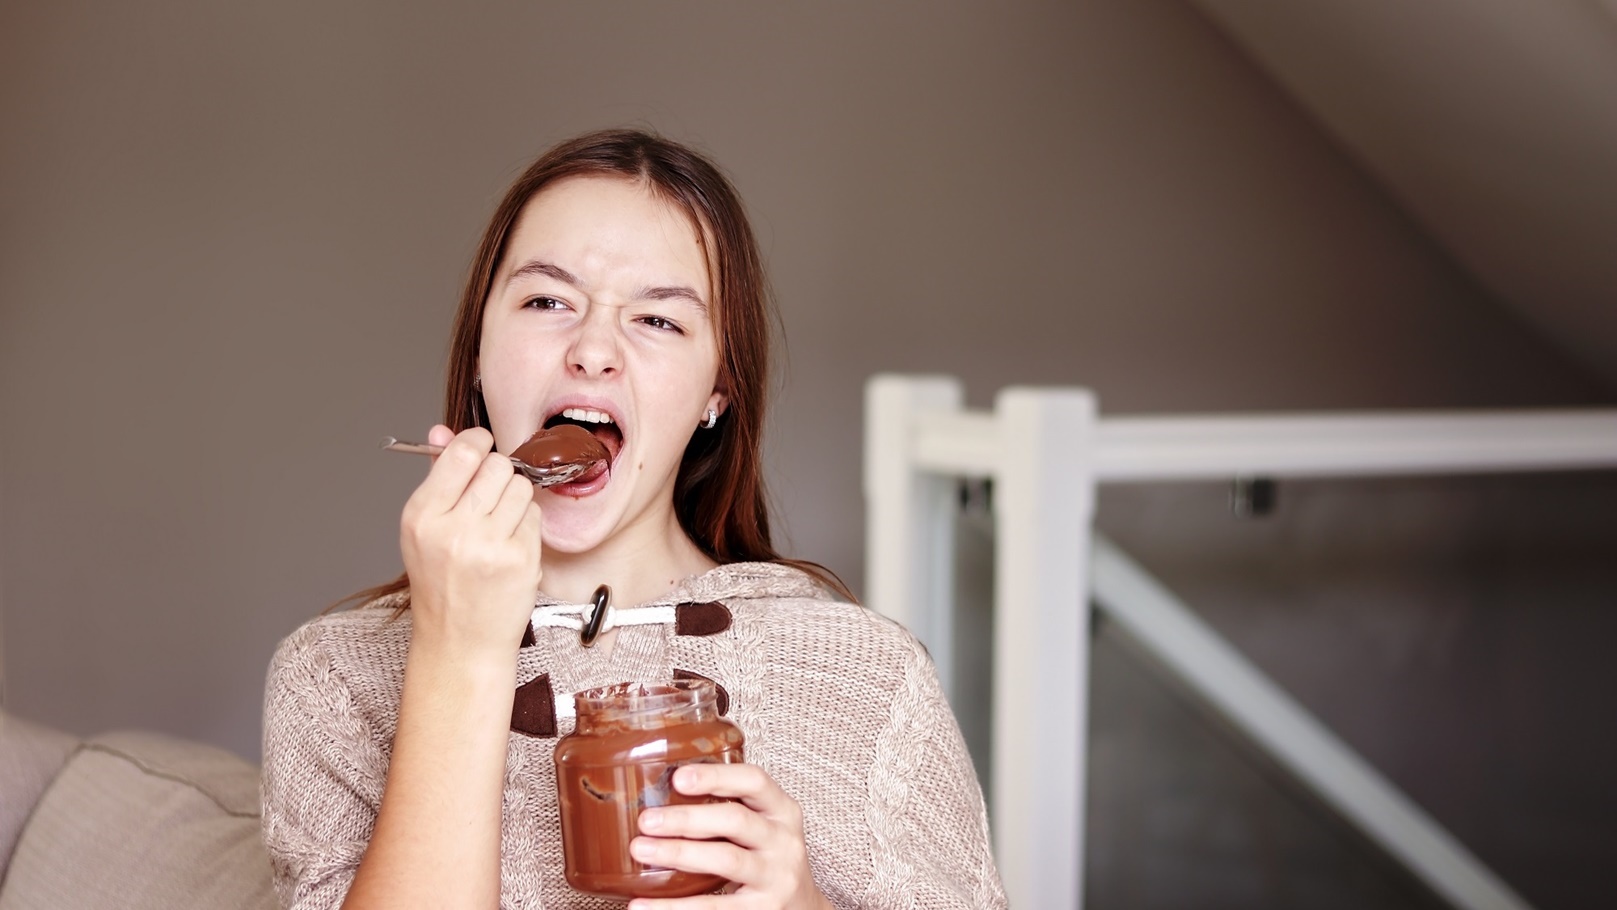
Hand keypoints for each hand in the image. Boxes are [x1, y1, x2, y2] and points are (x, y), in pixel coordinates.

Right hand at [398, 424, 541, 656]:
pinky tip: (511, 547)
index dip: (479, 444)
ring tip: (499, 526)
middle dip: (499, 476)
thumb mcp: (424, 529)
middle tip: (490, 500)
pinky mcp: (520, 560)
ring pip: (521, 488)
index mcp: (422, 515)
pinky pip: (534, 517)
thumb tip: (442, 430)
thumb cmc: (442, 583)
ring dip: (515, 501)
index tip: (482, 451)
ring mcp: (489, 546)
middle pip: (498, 466)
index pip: (462, 452)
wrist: (459, 642)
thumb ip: (438, 476)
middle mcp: (453, 529)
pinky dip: (526, 527)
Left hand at [627, 763, 832, 909]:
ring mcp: (776, 877)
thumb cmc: (768, 860)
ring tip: (641, 850)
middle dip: (687, 818)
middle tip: (646, 820)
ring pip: (726, 860)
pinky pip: (715, 907)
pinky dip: (675, 907)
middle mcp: (784, 841)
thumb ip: (728, 811)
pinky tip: (644, 905)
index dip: (716, 777)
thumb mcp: (763, 828)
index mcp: (782, 811)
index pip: (754, 781)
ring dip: (680, 853)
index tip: (678, 777)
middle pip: (735, 820)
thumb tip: (659, 799)